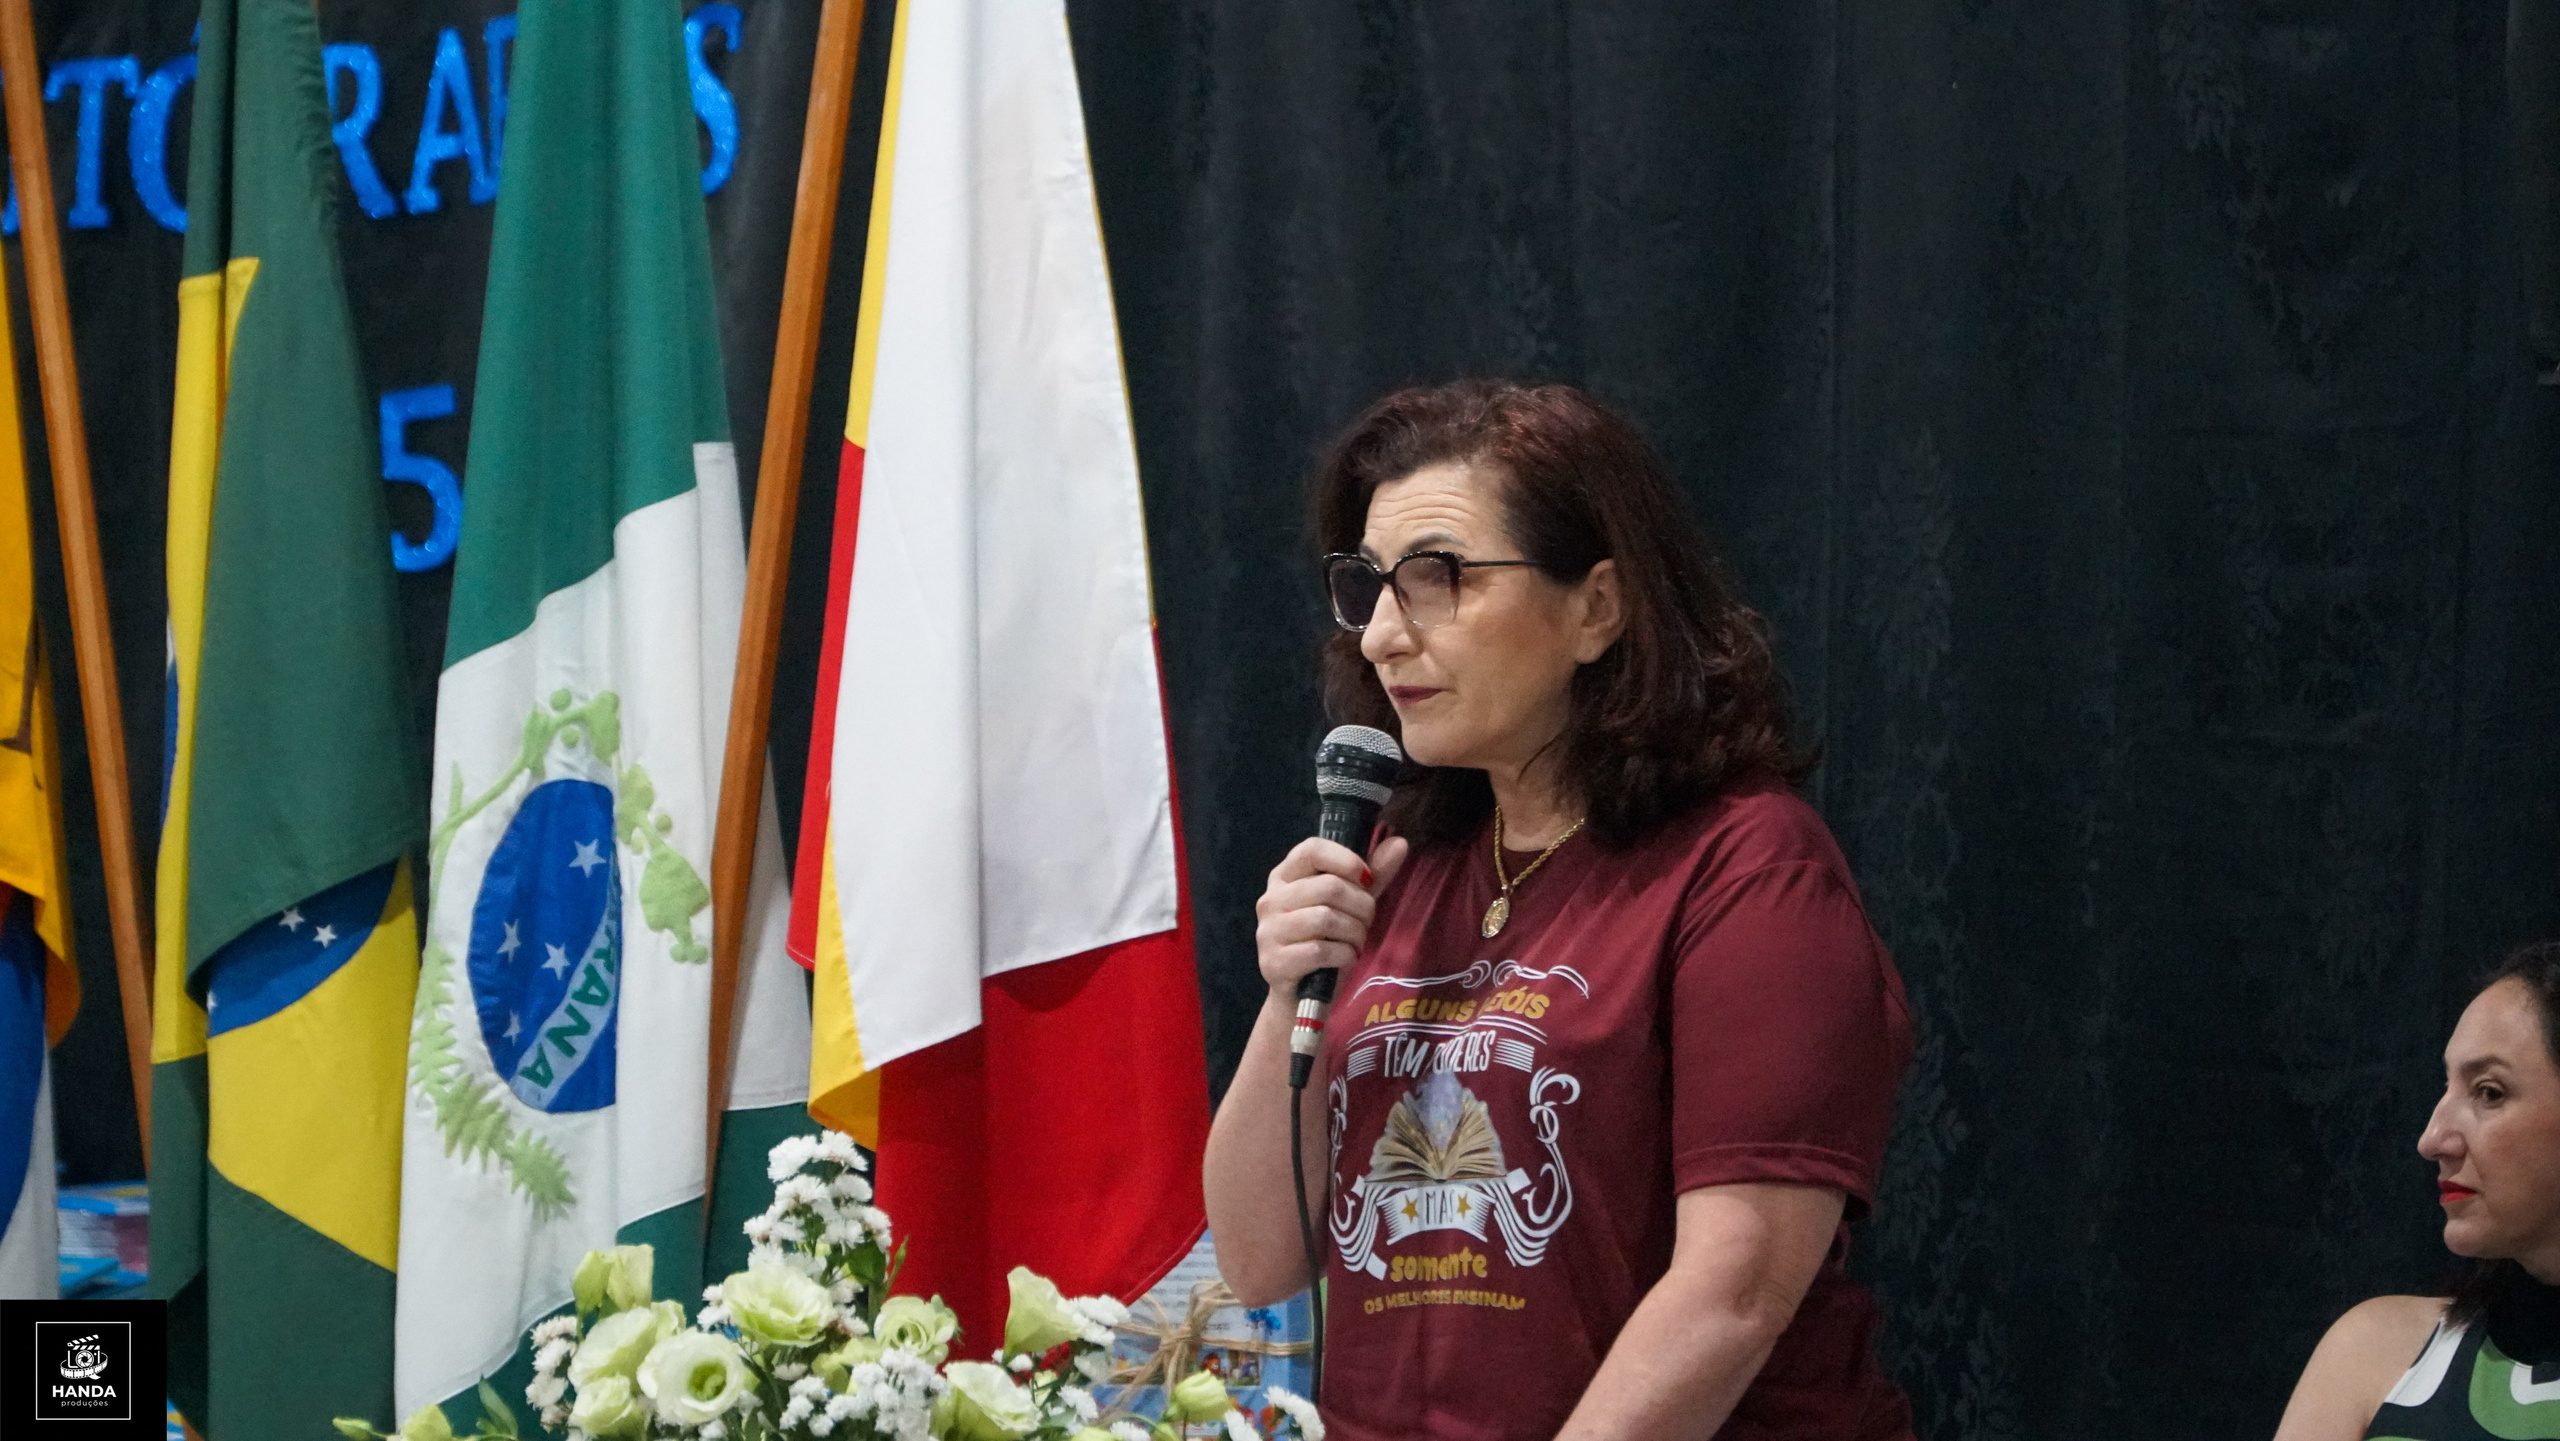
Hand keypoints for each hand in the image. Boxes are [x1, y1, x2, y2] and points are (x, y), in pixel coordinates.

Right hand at [1253, 834, 1410, 996]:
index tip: (1367, 880)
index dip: (1346, 860)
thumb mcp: (1351, 905)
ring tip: (1355, 943)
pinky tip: (1345, 959)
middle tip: (1365, 923)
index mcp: (1285, 877)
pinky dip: (1344, 956)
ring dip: (1354, 933)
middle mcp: (1271, 899)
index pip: (1312, 849)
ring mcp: (1269, 931)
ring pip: (1326, 918)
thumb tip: (1399, 842)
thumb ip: (1373, 875)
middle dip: (1361, 907)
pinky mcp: (1274, 962)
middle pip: (1328, 886)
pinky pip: (1321, 951)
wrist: (1303, 994)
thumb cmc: (1326, 942)